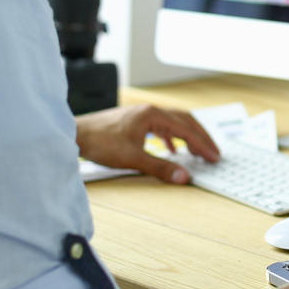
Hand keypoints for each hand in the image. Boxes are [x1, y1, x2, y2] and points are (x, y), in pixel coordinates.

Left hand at [75, 104, 218, 183]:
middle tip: (213, 153)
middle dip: (201, 138)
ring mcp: (142, 114)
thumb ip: (160, 167)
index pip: (186, 129)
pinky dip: (172, 137)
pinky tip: (172, 149)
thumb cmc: (100, 142)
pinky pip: (161, 126)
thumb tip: (183, 177)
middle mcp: (150, 110)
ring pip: (174, 123)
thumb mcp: (133, 158)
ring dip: (188, 137)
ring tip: (197, 152)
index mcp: (153, 114)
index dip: (202, 144)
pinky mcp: (135, 121)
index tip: (213, 156)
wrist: (75, 134)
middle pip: (184, 121)